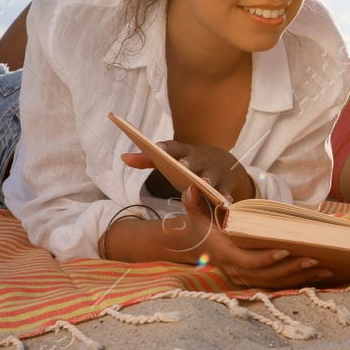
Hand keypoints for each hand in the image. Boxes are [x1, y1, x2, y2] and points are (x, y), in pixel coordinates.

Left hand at [122, 141, 249, 201]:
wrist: (224, 163)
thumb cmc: (189, 164)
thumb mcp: (171, 159)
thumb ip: (148, 160)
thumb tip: (124, 157)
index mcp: (185, 153)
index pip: (174, 147)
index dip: (165, 147)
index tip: (156, 146)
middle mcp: (201, 160)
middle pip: (194, 161)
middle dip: (189, 163)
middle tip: (183, 165)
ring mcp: (215, 172)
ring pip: (211, 177)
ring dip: (208, 180)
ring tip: (205, 184)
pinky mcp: (225, 185)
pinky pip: (225, 192)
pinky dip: (225, 197)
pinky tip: (226, 203)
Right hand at [176, 186, 332, 288]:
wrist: (197, 245)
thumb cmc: (202, 225)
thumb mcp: (197, 212)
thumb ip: (195, 202)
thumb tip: (192, 187)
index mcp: (226, 254)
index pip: (248, 261)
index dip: (266, 257)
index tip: (285, 249)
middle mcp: (236, 270)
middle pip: (267, 275)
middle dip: (292, 268)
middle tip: (315, 258)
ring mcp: (246, 278)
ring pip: (276, 282)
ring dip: (300, 277)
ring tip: (325, 269)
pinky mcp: (255, 280)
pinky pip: (278, 284)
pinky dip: (299, 281)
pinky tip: (319, 275)